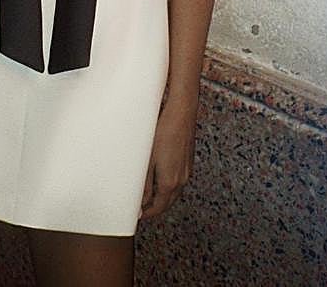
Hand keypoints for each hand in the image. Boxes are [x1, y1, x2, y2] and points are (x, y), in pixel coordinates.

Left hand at [138, 101, 196, 220]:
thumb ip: (145, 184)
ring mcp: (186, 171)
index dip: (147, 213)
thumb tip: (141, 202)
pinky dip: (168, 185)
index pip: (158, 208)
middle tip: (141, 206)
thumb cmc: (163, 131)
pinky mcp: (188, 162)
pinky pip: (178, 181)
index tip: (138, 214)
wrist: (181, 113)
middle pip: (167, 202)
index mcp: (170, 182)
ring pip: (174, 192)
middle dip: (155, 207)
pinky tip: (160, 177)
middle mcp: (181, 180)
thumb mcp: (148, 159)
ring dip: (162, 196)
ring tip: (148, 193)